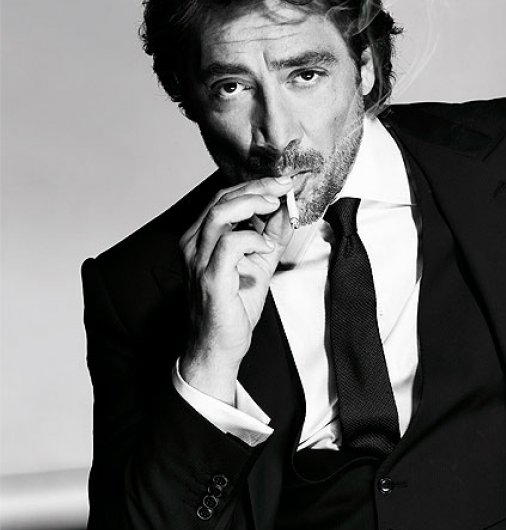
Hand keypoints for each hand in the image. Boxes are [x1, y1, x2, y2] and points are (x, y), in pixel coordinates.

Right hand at [178, 176, 293, 401]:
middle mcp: (194, 245)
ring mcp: (198, 261)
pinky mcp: (210, 278)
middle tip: (285, 186)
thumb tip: (287, 211)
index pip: (224, 198)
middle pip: (222, 199)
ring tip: (276, 206)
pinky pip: (230, 244)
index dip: (255, 185)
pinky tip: (266, 246)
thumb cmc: (232, 307)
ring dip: (254, 203)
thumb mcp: (257, 264)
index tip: (282, 182)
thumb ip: (270, 237)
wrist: (218, 347)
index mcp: (201, 238)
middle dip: (258, 187)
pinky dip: (253, 238)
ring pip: (221, 213)